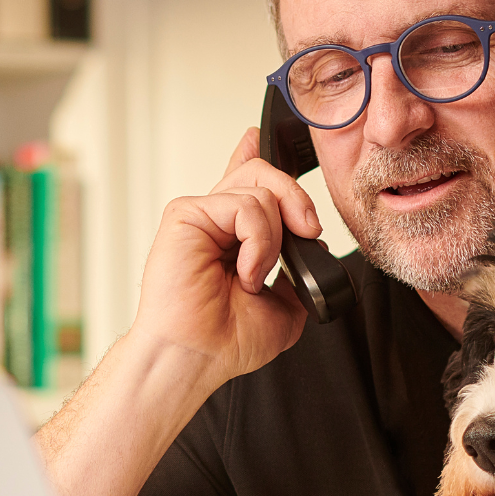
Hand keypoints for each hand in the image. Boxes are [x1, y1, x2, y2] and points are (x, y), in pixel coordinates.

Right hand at [126, 127, 326, 385]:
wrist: (198, 357)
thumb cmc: (227, 341)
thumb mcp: (287, 305)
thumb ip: (298, 270)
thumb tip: (309, 244)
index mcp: (231, 236)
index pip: (243, 183)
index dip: (251, 155)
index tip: (256, 138)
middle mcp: (214, 221)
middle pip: (262, 174)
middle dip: (297, 199)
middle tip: (307, 233)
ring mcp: (200, 215)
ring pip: (260, 190)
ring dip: (273, 239)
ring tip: (255, 277)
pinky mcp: (185, 214)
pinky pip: (244, 205)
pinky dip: (257, 241)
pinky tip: (245, 272)